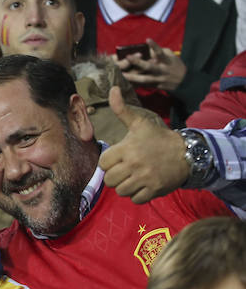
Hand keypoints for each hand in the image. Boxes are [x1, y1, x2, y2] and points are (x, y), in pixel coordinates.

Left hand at [98, 86, 188, 202]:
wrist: (187, 153)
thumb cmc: (158, 138)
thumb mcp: (139, 123)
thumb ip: (121, 109)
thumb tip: (113, 89)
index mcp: (127, 149)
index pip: (103, 164)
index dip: (108, 162)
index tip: (117, 159)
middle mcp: (134, 165)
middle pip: (109, 180)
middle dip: (115, 176)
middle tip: (125, 170)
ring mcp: (144, 179)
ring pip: (120, 191)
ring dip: (125, 186)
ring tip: (134, 178)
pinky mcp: (154, 190)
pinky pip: (135, 199)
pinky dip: (137, 195)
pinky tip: (143, 185)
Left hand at [113, 39, 186, 91]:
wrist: (184, 81)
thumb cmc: (174, 65)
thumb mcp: (170, 56)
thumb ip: (159, 52)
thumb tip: (146, 49)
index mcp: (166, 61)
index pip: (160, 52)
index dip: (154, 46)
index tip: (147, 39)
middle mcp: (162, 70)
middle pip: (149, 66)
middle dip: (138, 62)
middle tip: (127, 57)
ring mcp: (158, 79)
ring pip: (144, 79)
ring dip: (133, 77)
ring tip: (122, 74)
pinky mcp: (155, 86)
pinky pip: (143, 86)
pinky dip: (135, 84)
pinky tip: (124, 83)